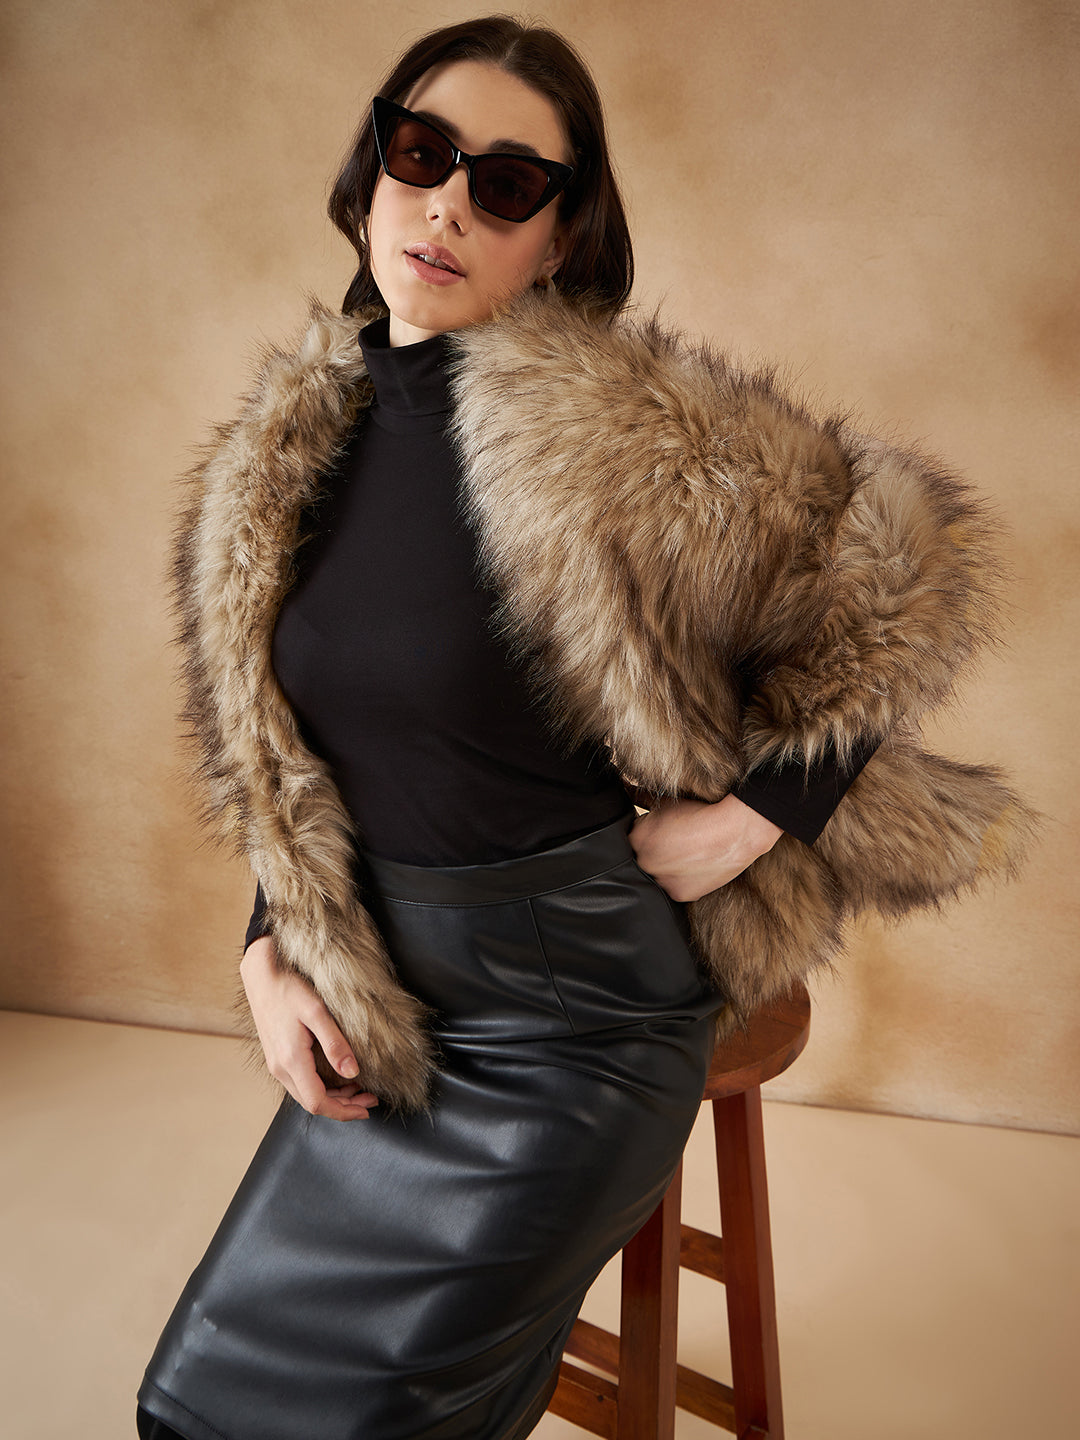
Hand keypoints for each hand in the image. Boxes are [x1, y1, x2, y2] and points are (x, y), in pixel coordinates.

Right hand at [239, 936, 379, 1121]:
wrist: (261, 975)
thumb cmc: (288, 988)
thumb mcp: (316, 1012)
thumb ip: (334, 1043)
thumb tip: (353, 1072)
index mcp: (291, 1060)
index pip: (318, 1102)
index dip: (344, 1111)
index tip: (367, 1108)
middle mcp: (280, 1068)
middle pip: (312, 1103)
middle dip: (343, 1106)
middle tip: (370, 1099)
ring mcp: (276, 1064)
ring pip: (306, 1094)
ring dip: (333, 1097)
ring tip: (359, 1090)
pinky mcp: (277, 1057)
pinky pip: (300, 1082)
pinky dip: (321, 1087)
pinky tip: (337, 1077)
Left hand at [628, 794, 783, 901]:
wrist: (733, 830)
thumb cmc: (702, 812)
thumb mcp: (667, 801)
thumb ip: (640, 795)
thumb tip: (625, 786)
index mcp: (637, 838)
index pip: (632, 841)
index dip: (647, 836)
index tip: (662, 833)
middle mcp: (644, 862)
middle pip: (643, 860)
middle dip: (654, 854)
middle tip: (676, 844)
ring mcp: (660, 881)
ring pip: (659, 876)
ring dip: (667, 869)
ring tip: (687, 856)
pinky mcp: (678, 895)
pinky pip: (675, 888)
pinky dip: (682, 880)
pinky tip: (694, 867)